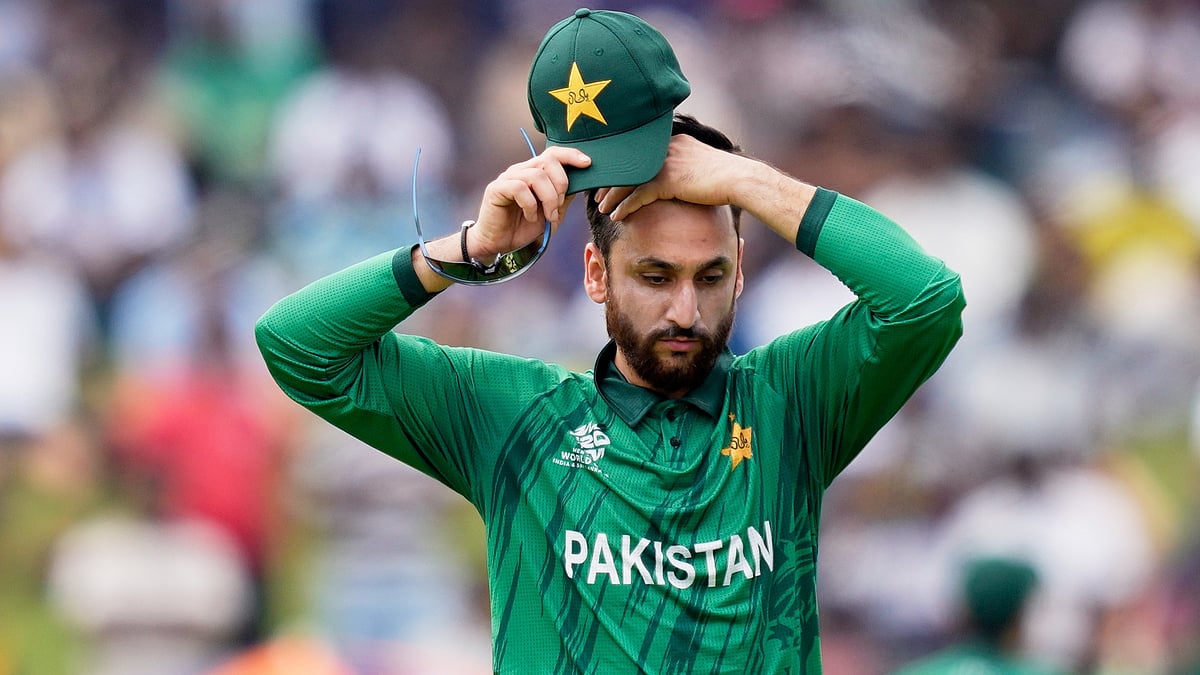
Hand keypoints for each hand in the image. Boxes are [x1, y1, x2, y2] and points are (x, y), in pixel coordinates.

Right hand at [470, 146, 590, 258]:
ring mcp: (508, 178)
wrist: (501, 245)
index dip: (571, 155)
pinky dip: (530, 205)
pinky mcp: (496, 189)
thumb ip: (565, 196)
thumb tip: (583, 180)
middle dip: (561, 184)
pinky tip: (530, 216)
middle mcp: (521, 170)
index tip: (588, 163)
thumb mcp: (553, 212)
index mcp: (535, 172)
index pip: (553, 153)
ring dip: (548, 198)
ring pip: (536, 175)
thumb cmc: (525, 227)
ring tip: (547, 215)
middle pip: (548, 161)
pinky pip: (519, 188)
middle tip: (559, 206)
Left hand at [594, 134, 745, 220]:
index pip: (637, 154)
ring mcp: (665, 163)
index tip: (609, 179)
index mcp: (671, 141)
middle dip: (611, 181)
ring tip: (602, 208)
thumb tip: (675, 177)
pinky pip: (639, 195)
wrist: (738, 179)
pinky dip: (625, 207)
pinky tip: (616, 216)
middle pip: (629, 165)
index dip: (621, 168)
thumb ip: (683, 164)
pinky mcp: (668, 180)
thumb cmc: (723, 176)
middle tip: (597, 194)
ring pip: (629, 180)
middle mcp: (664, 148)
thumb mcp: (700, 163)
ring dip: (613, 196)